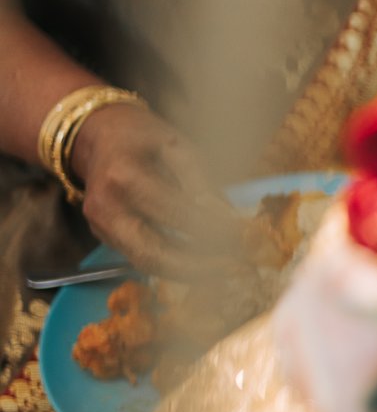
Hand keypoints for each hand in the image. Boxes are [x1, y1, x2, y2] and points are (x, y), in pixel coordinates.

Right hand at [70, 104, 231, 275]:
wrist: (100, 138)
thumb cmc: (143, 139)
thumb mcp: (177, 146)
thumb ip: (200, 181)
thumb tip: (225, 216)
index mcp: (123, 176)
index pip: (173, 211)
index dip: (210, 226)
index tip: (241, 232)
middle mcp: (106, 207)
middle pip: (153, 251)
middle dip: (199, 265)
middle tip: (237, 267)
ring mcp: (100, 226)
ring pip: (147, 263)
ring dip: (189, 273)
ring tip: (226, 270)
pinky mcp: (104, 237)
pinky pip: (142, 259)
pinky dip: (174, 267)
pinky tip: (204, 265)